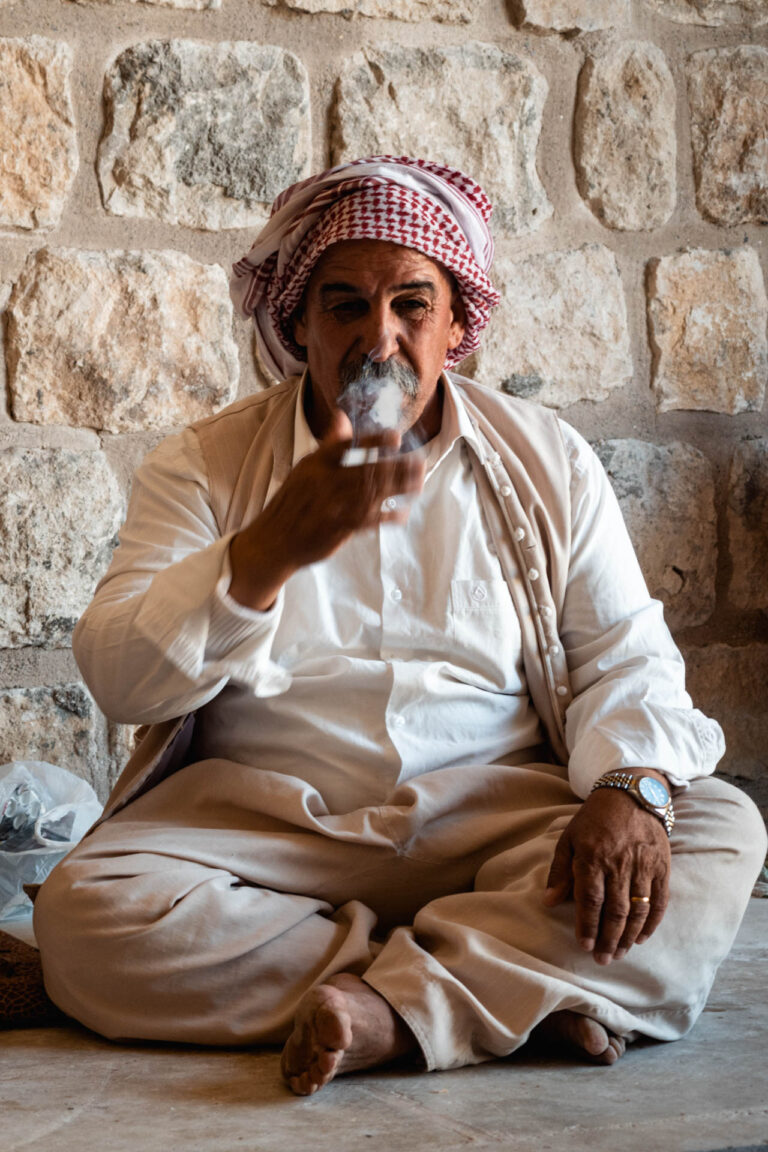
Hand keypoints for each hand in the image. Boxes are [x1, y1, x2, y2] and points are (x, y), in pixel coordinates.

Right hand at [229, 409, 425, 609]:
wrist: (274, 540)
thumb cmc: (292, 502)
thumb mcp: (305, 469)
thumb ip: (328, 444)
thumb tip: (342, 416)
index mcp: (315, 465)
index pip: (346, 447)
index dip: (373, 441)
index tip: (397, 437)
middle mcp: (324, 483)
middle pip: (365, 470)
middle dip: (395, 466)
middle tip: (419, 461)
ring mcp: (332, 507)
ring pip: (371, 493)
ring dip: (397, 488)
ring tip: (418, 481)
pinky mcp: (337, 529)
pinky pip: (367, 521)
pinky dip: (387, 516)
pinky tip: (403, 513)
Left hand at [543, 777, 670, 964]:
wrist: (631, 795)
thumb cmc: (594, 819)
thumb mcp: (569, 838)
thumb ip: (560, 871)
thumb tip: (549, 902)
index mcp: (593, 857)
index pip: (590, 899)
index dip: (588, 926)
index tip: (584, 946)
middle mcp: (619, 864)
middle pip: (615, 910)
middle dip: (608, 940)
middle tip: (603, 959)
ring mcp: (643, 866)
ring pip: (638, 910)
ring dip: (628, 936)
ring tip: (620, 953)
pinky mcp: (662, 867)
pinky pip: (659, 901)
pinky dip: (651, 923)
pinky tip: (642, 938)